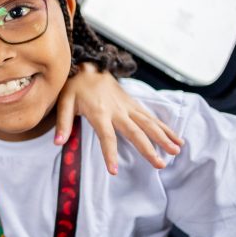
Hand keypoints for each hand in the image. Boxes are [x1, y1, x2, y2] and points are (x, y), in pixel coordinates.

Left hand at [58, 63, 182, 174]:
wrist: (89, 65)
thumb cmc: (75, 86)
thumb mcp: (63, 102)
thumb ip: (63, 123)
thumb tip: (58, 143)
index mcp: (99, 113)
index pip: (106, 137)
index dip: (110, 154)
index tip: (114, 171)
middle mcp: (117, 111)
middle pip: (135, 132)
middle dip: (148, 149)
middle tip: (160, 165)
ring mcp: (128, 107)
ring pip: (149, 123)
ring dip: (163, 137)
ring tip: (176, 152)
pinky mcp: (134, 104)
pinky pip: (152, 117)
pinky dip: (165, 128)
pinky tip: (177, 139)